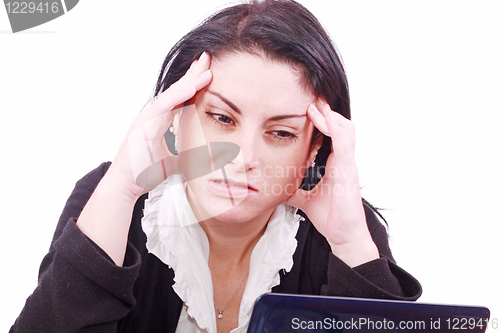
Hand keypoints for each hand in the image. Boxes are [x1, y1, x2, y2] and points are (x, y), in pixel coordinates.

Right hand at [110, 52, 212, 197]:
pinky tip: (192, 85)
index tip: (208, 72)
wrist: (125, 186)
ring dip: (189, 81)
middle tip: (208, 58)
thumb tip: (202, 159)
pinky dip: (179, 95)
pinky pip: (164, 106)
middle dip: (192, 74)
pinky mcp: (144, 125)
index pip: (180, 98)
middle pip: (176, 90)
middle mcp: (152, 116)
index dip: (193, 84)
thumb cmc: (143, 174)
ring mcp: (146, 118)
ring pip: (171, 94)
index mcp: (158, 121)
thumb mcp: (172, 162)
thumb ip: (184, 156)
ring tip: (205, 68)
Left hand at [286, 100, 379, 266]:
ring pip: (346, 129)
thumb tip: (280, 190)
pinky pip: (345, 143)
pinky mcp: (349, 171)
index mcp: (336, 165)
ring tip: (315, 106)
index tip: (308, 110)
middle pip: (341, 127)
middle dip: (327, 112)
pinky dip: (336, 128)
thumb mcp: (307, 200)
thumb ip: (296, 192)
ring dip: (330, 116)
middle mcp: (343, 161)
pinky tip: (325, 119)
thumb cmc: (331, 218)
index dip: (322, 121)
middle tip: (311, 100)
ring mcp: (348, 165)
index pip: (332, 136)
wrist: (343, 236)